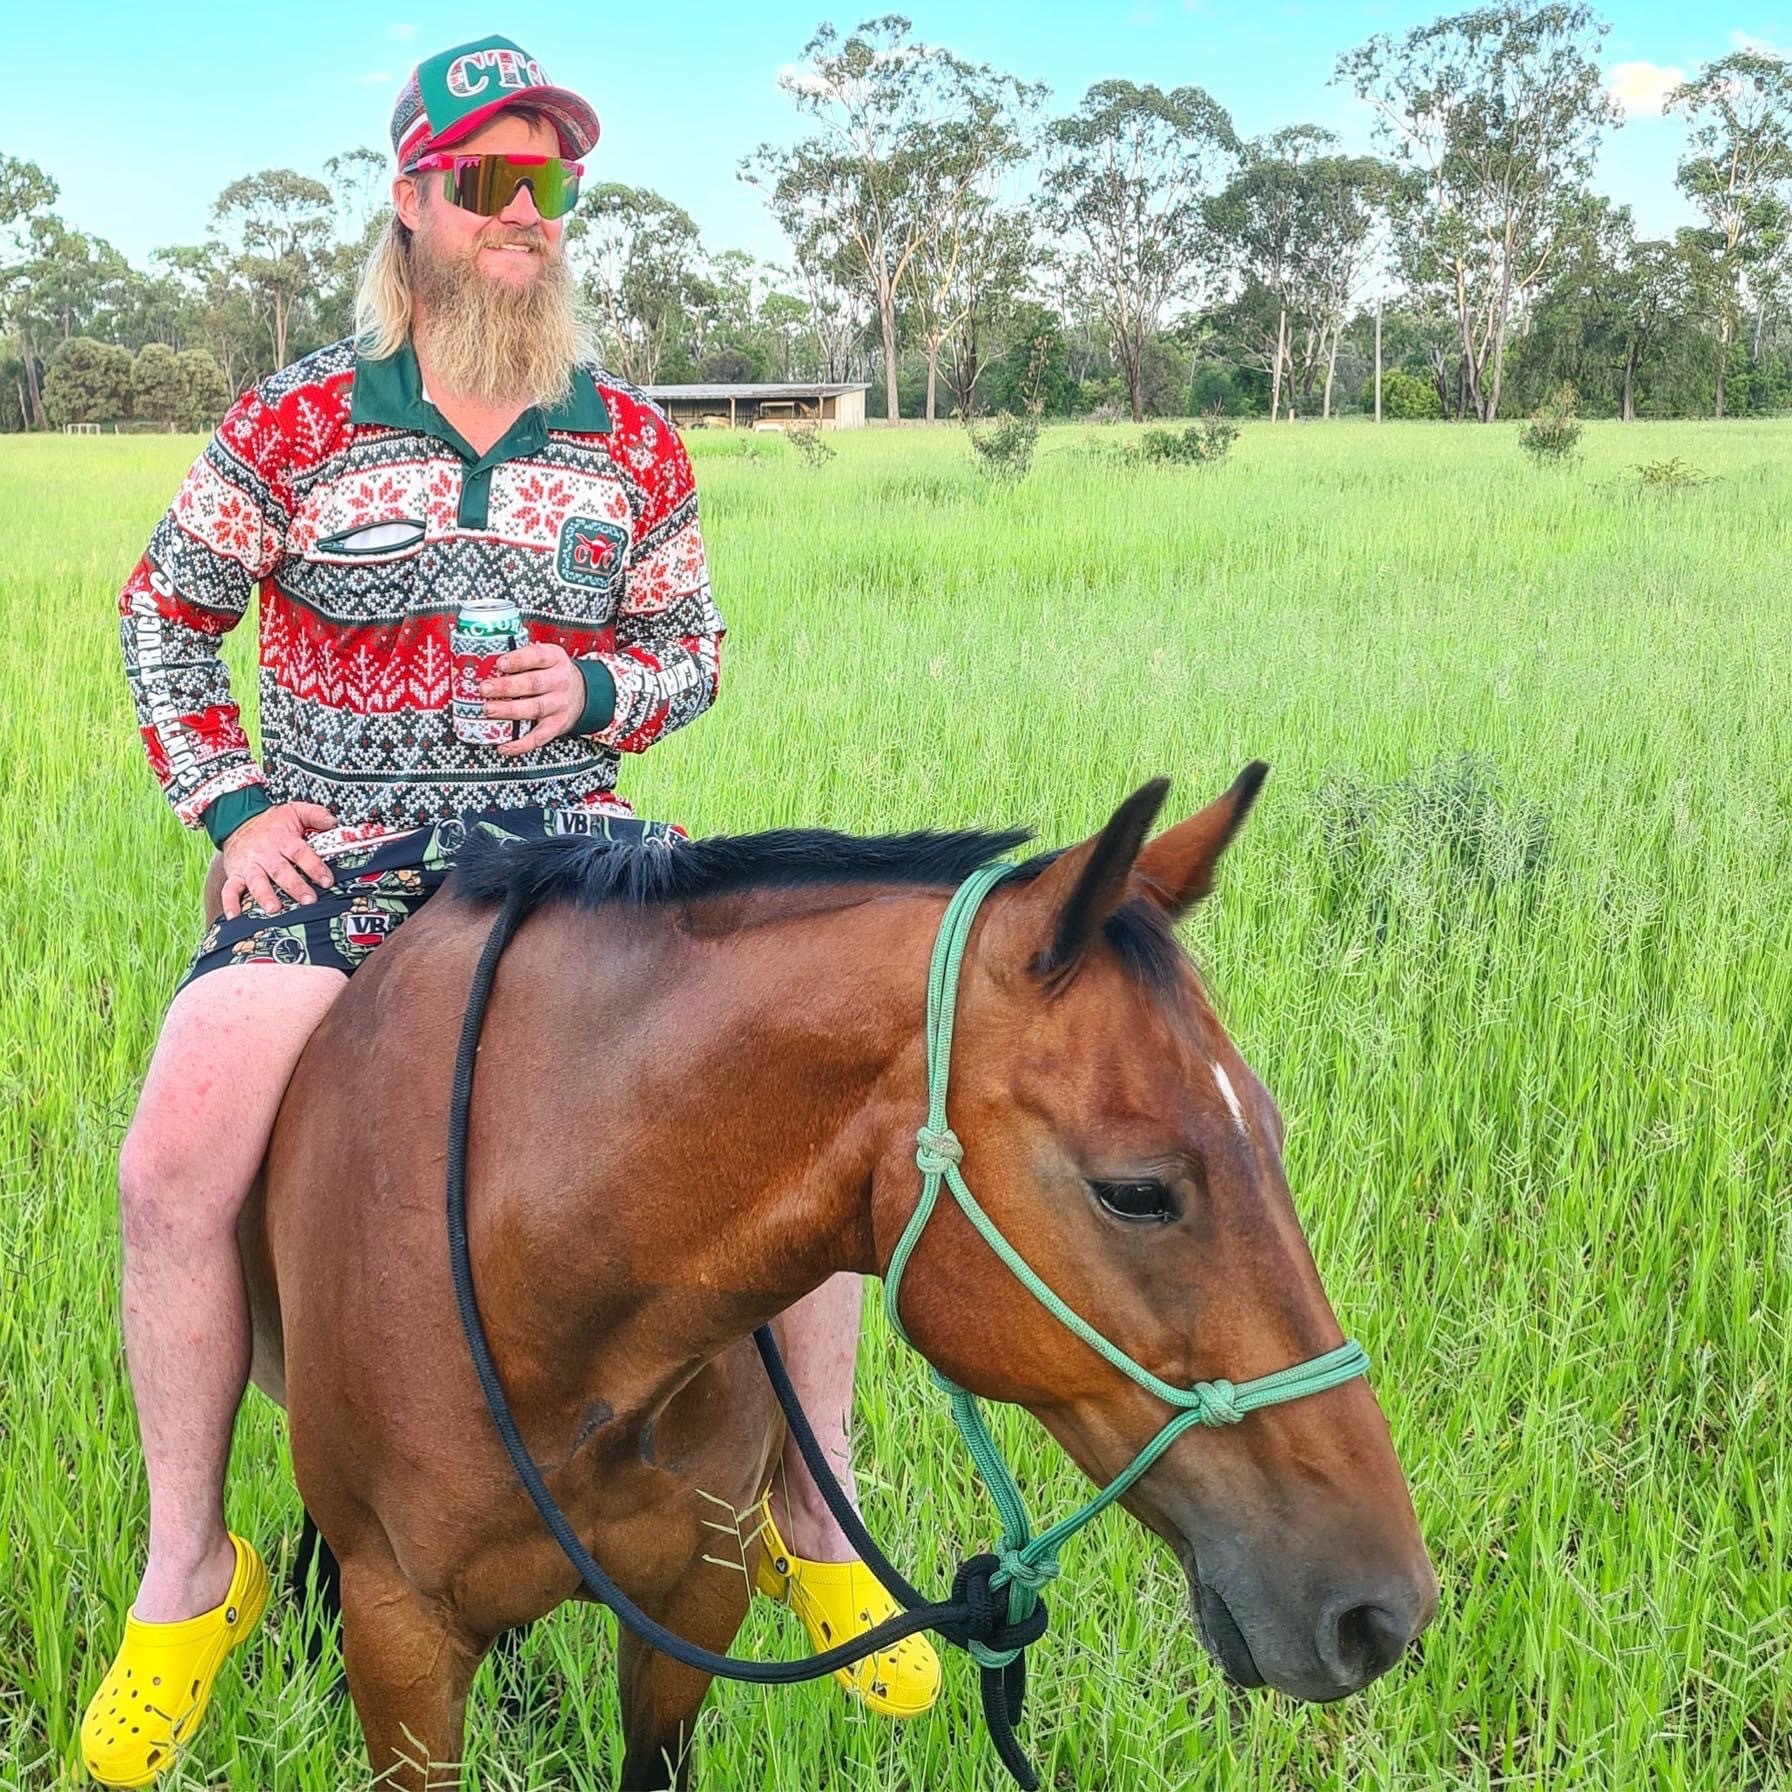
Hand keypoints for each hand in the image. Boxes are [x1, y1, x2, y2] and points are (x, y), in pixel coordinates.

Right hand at [220, 802, 341, 919]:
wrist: (237, 821)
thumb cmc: (271, 822)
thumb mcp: (294, 811)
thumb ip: (316, 815)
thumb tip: (334, 822)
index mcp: (283, 839)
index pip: (301, 853)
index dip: (314, 867)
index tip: (327, 880)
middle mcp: (266, 854)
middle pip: (281, 871)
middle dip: (295, 886)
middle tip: (309, 900)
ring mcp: (249, 866)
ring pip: (257, 882)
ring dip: (265, 896)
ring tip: (274, 909)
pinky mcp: (235, 874)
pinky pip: (229, 889)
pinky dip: (230, 903)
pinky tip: (234, 916)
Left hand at [481, 641, 585, 756]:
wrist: (579, 694)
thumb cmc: (550, 673)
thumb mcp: (542, 657)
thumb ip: (519, 656)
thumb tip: (481, 659)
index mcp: (554, 659)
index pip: (537, 656)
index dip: (518, 660)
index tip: (500, 664)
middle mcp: (559, 681)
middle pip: (533, 683)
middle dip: (507, 687)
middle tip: (485, 689)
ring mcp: (558, 705)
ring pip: (535, 708)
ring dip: (510, 710)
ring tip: (489, 710)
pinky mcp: (556, 725)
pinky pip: (538, 737)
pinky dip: (520, 744)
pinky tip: (504, 746)